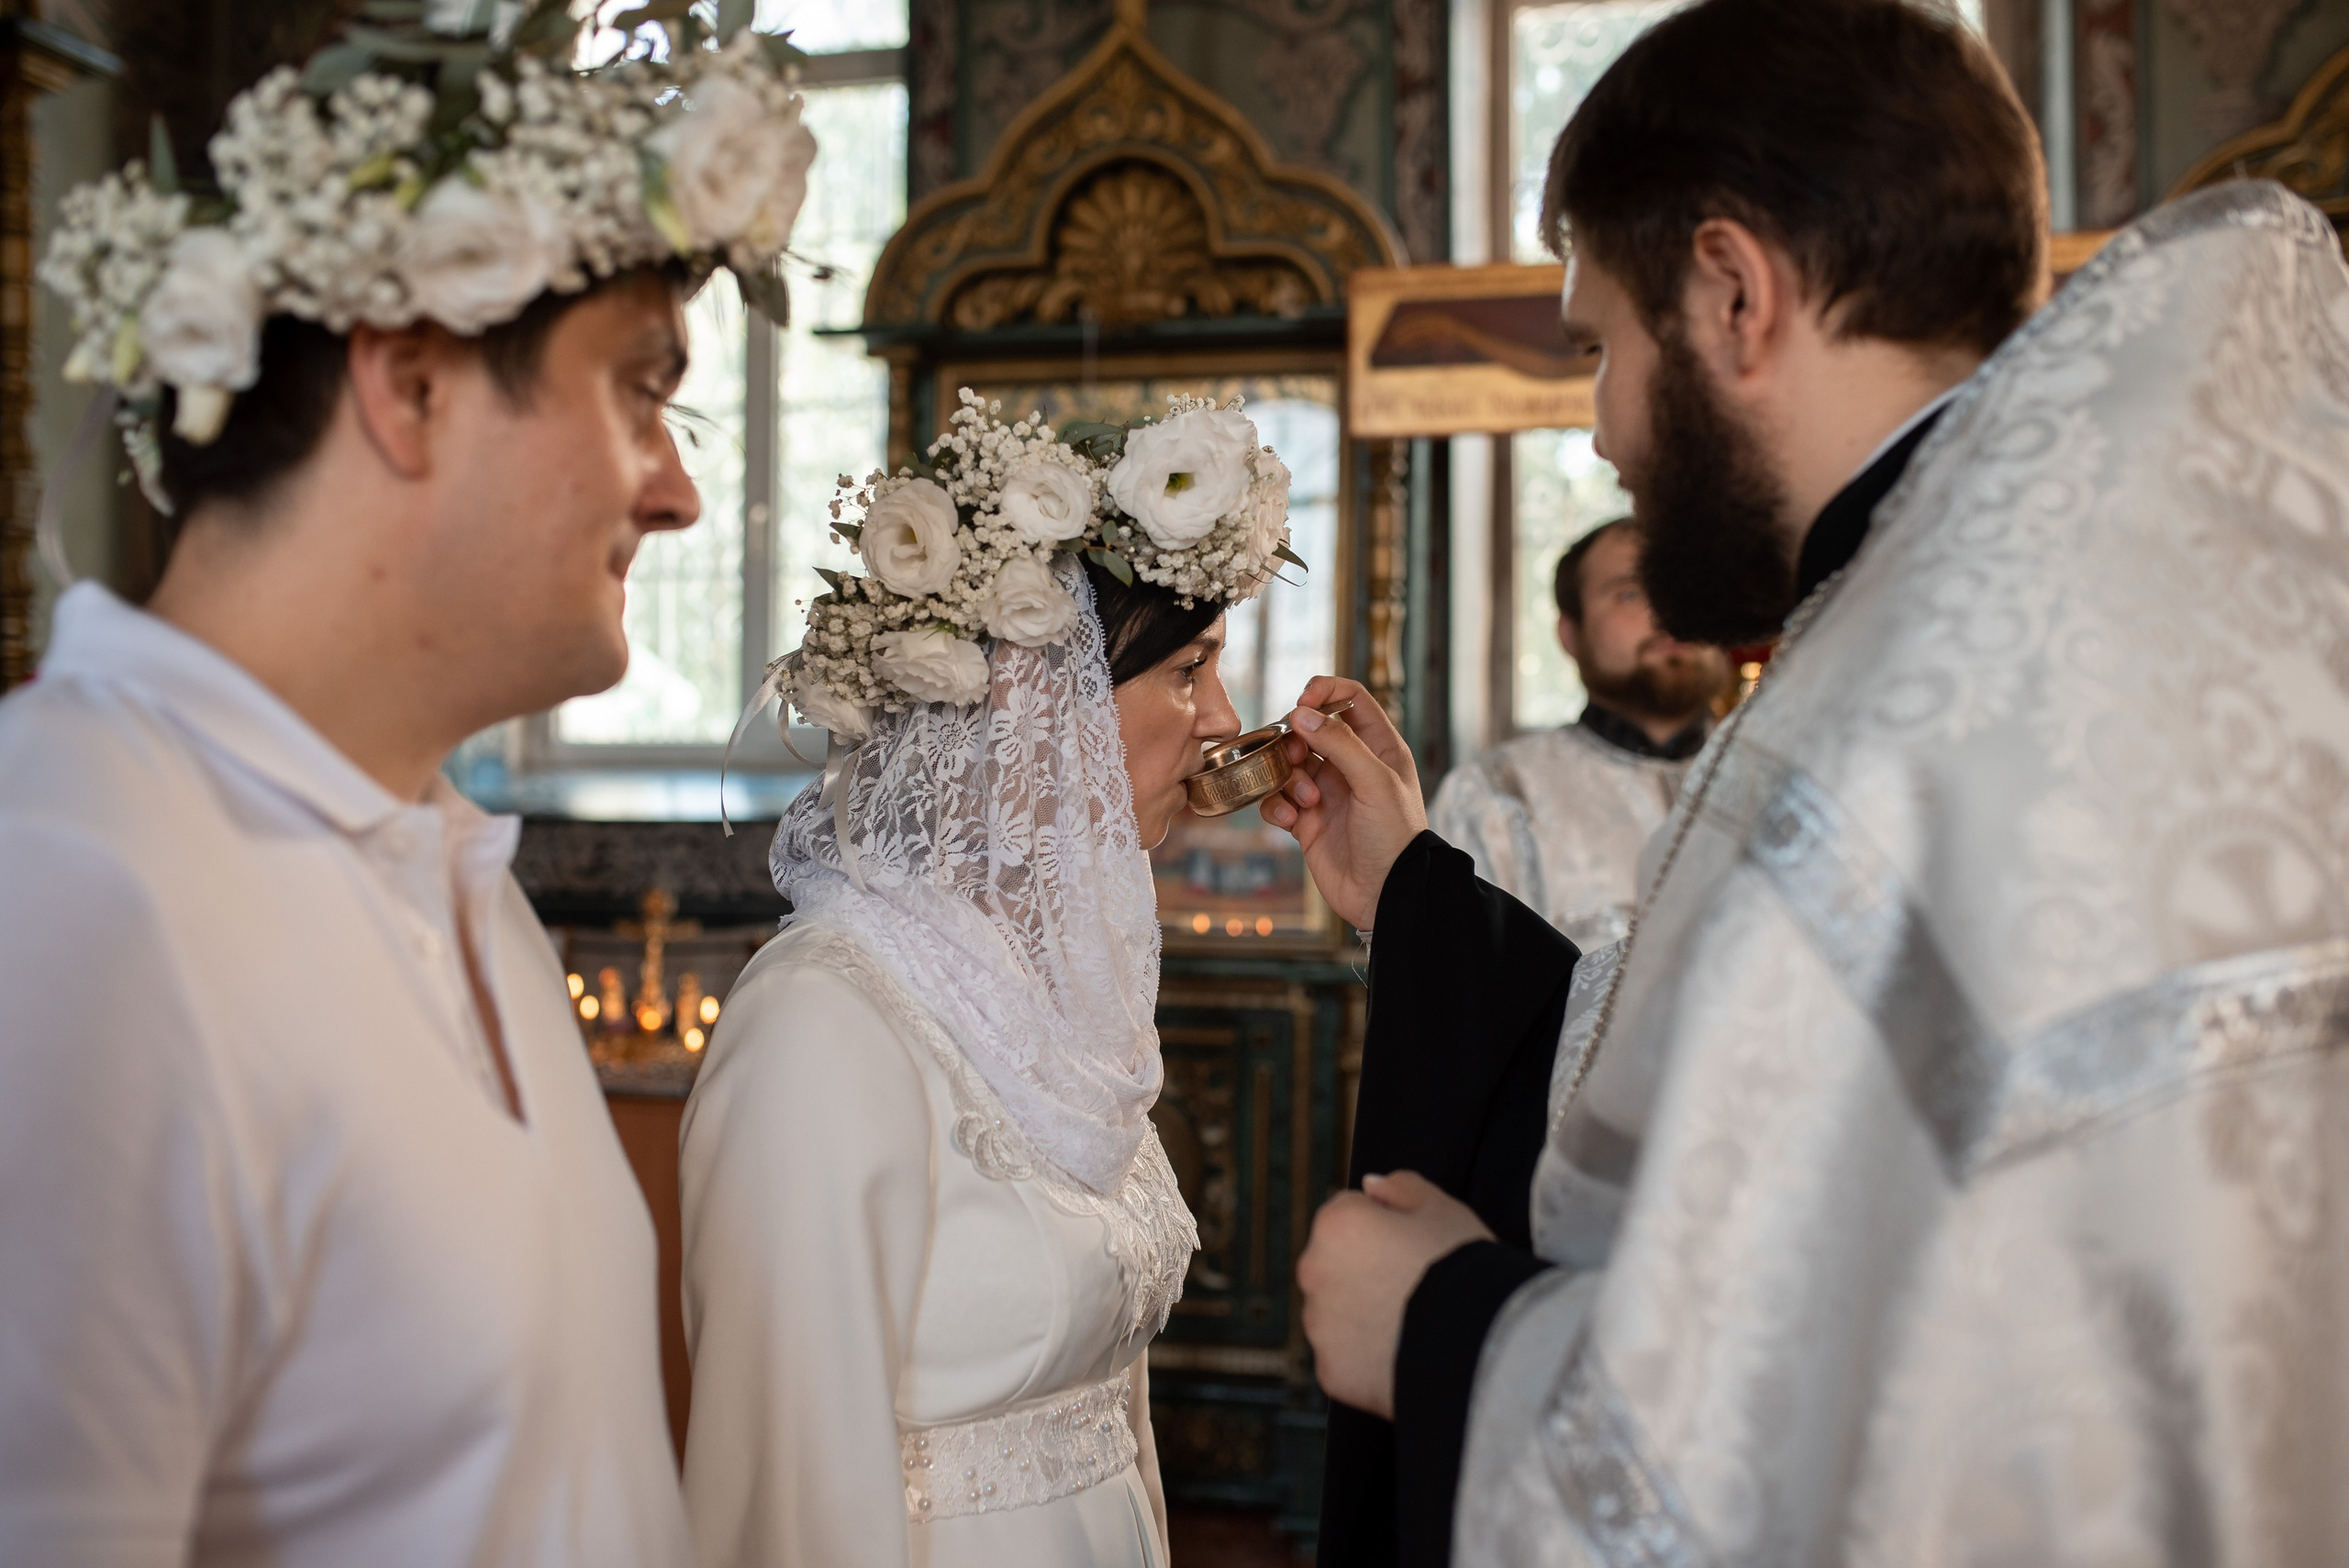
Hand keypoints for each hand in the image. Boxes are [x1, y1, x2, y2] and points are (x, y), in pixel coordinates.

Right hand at [1258, 677, 1425, 930]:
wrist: (1387, 894)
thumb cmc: (1394, 836)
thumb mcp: (1375, 782)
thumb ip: (1340, 742)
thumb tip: (1301, 713)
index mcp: (1378, 748)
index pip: (1350, 699)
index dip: (1324, 693)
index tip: (1302, 703)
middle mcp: (1351, 766)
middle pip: (1311, 729)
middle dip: (1297, 739)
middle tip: (1297, 756)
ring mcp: (1327, 793)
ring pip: (1290, 764)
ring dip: (1288, 777)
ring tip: (1306, 802)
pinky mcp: (1307, 821)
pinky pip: (1278, 799)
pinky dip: (1277, 805)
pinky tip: (1290, 820)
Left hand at [1296, 1171, 1493, 1418]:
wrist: (1480, 1344)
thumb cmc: (1462, 1268)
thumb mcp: (1442, 1208)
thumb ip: (1401, 1187)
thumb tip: (1370, 1185)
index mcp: (1336, 1224)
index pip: (1349, 1214)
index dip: (1386, 1228)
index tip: (1414, 1246)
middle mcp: (1314, 1271)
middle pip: (1336, 1265)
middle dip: (1366, 1271)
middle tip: (1415, 1287)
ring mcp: (1319, 1325)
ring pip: (1338, 1312)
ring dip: (1363, 1315)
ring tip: (1412, 1324)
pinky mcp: (1331, 1370)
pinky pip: (1346, 1358)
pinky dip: (1367, 1358)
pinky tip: (1403, 1355)